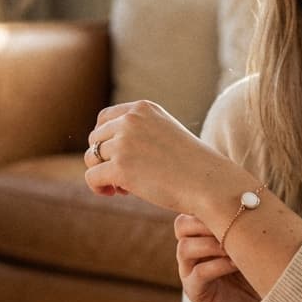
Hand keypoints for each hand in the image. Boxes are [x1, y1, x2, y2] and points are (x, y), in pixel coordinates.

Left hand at [84, 100, 223, 213]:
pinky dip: (98, 187)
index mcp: (143, 108)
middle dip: (105, 158)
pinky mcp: (120, 167)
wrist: (210, 183)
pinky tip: (116, 193)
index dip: (106, 140)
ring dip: (102, 173)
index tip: (119, 157)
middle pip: (95, 139)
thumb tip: (102, 149)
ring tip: (123, 187)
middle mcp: (131, 120)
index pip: (105, 119)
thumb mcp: (165, 135)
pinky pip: (92, 177)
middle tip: (124, 177)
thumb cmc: (192, 165)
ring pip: (91, 157)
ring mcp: (124, 143)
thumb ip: (139, 133)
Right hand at [175, 213, 273, 301]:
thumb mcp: (250, 244)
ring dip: (212, 243)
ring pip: (185, 248)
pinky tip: (237, 264)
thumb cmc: (254, 271)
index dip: (205, 205)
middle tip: (231, 225)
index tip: (231, 204)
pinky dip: (218, 265)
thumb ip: (244, 225)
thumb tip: (256, 196)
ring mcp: (189, 271)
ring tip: (235, 247)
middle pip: (181, 225)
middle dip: (205, 222)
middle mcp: (190, 251)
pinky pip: (198, 272)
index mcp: (200, 235)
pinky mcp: (196, 291)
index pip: (189, 212)